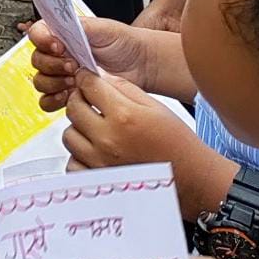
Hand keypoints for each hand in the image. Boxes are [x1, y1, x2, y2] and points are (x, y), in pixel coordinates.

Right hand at [28, 17, 151, 111]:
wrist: (140, 65)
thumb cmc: (123, 43)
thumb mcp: (101, 27)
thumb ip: (77, 26)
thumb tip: (57, 26)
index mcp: (62, 34)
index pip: (37, 34)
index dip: (42, 40)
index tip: (58, 46)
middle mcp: (59, 54)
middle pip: (36, 61)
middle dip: (52, 64)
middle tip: (73, 65)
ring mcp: (62, 75)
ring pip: (40, 82)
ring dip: (53, 83)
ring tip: (74, 81)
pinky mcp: (69, 95)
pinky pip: (47, 101)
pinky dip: (53, 100)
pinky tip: (69, 95)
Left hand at [63, 70, 197, 171]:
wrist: (190, 179)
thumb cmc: (176, 143)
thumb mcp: (154, 106)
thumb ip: (123, 89)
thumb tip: (99, 77)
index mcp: (124, 116)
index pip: (88, 86)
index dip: (86, 77)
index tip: (87, 78)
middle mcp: (108, 140)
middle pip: (73, 108)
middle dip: (80, 100)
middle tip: (91, 101)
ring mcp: (100, 163)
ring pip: (69, 135)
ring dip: (79, 128)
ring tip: (96, 128)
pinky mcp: (97, 182)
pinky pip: (72, 163)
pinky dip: (79, 155)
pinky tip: (94, 151)